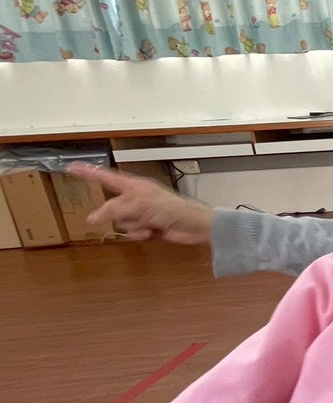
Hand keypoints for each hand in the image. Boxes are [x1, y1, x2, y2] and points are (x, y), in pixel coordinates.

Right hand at [68, 163, 212, 244]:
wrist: (193, 227)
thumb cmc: (171, 209)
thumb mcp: (139, 205)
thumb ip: (114, 209)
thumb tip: (92, 218)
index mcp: (133, 185)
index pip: (105, 177)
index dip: (88, 172)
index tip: (70, 167)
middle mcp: (135, 197)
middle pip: (111, 207)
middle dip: (122, 215)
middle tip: (139, 216)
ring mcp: (141, 213)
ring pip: (121, 222)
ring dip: (134, 226)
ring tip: (150, 223)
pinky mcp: (147, 226)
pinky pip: (132, 232)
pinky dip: (141, 234)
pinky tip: (153, 233)